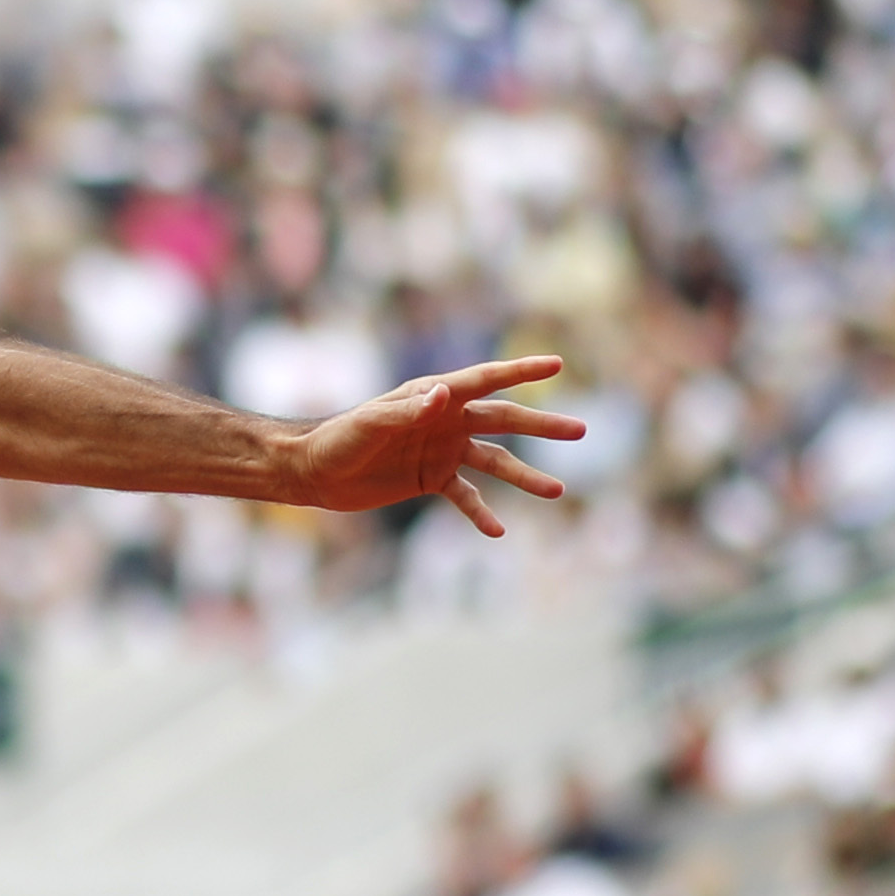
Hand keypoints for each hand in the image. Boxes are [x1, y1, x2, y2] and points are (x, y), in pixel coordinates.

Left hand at [279, 356, 585, 535]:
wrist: (313, 471)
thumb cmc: (338, 439)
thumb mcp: (372, 424)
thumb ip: (409, 410)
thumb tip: (442, 394)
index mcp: (433, 396)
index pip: (486, 380)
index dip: (521, 370)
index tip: (557, 363)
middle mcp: (445, 419)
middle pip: (504, 420)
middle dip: (542, 426)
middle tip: (580, 430)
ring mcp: (442, 450)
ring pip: (496, 461)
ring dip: (525, 476)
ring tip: (558, 492)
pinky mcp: (431, 479)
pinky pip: (466, 496)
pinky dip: (482, 512)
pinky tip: (499, 532)